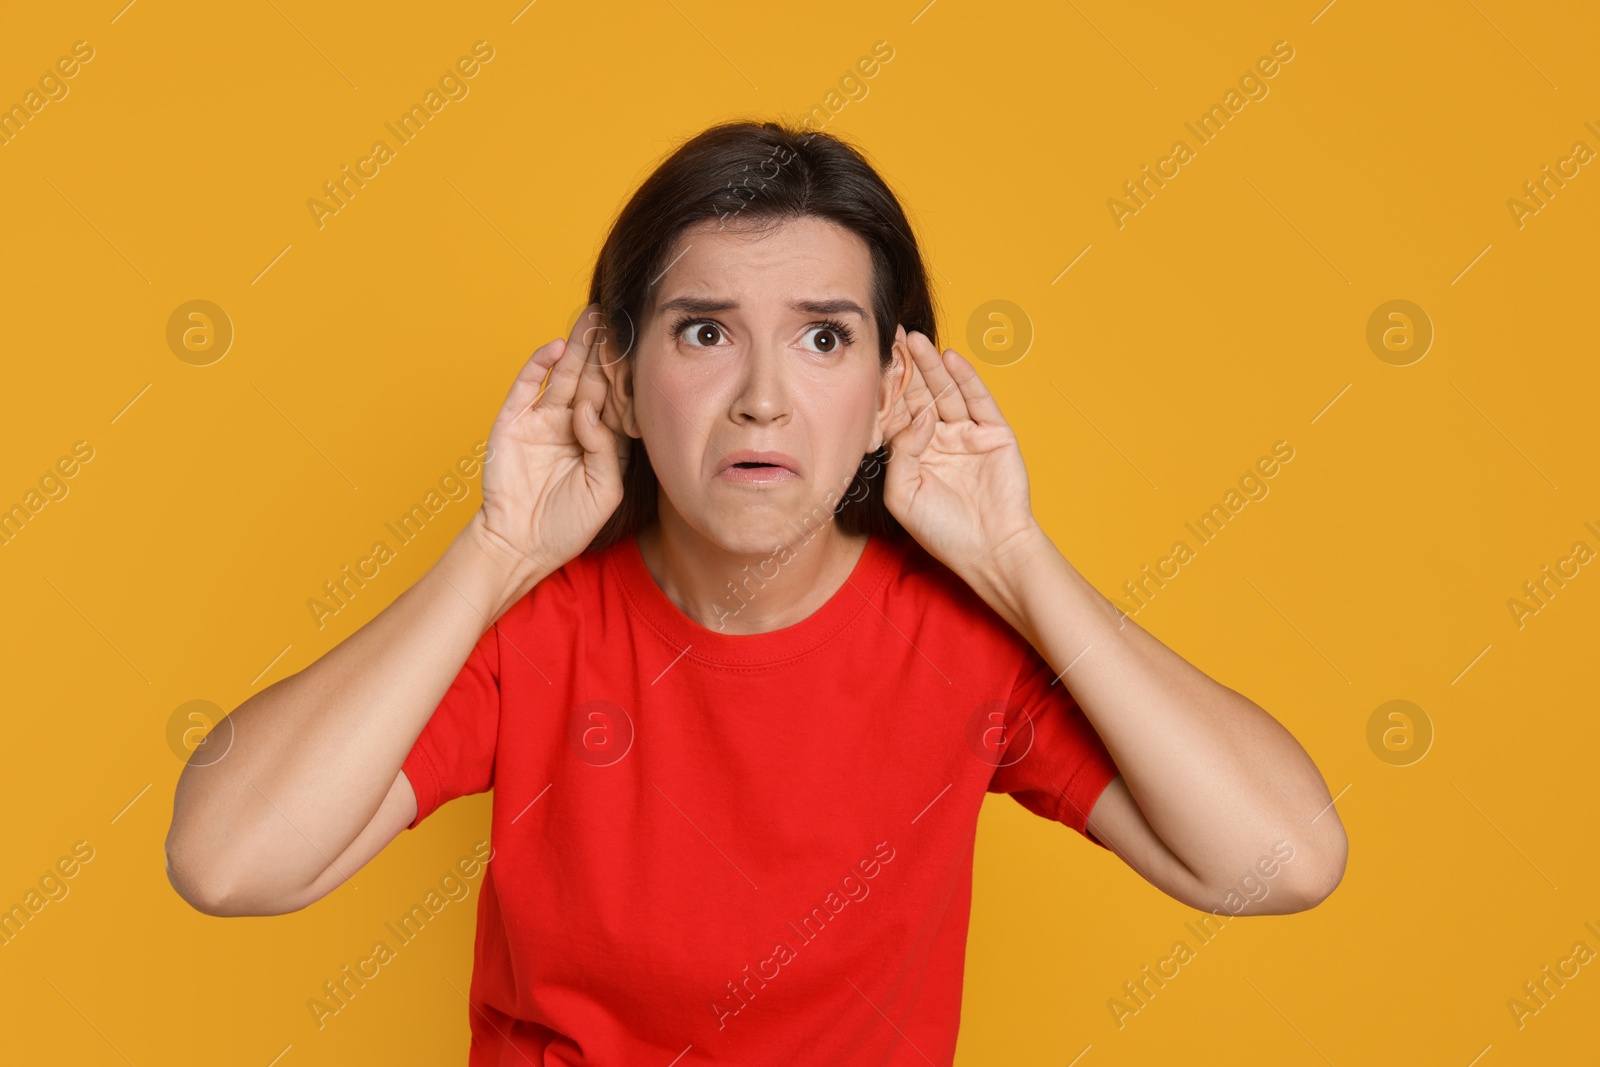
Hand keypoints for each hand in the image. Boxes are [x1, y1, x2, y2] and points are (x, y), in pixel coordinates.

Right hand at [475, 303, 630, 578]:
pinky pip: (527, 386)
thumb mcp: (604, 490)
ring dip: (577, 346)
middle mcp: (571, 425)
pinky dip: (539, 365)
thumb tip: (591, 411)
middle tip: (618, 317)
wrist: (520, 545)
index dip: (625, 377)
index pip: (615, 401)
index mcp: (599, 441)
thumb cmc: (566, 525)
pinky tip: (556, 347)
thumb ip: (607, 449)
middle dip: (604, 351)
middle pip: (591, 379)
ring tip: (593, 318)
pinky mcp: (513, 421)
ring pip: (563, 375)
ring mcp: (541, 421)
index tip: (641, 349)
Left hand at [883, 330, 1039, 583]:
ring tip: (914, 339)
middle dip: (905, 368)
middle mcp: (939, 439)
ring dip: (931, 365)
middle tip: (889, 336)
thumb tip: (919, 416)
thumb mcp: (903, 495)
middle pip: (920, 394)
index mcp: (914, 454)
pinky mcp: (994, 433)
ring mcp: (967, 434)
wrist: (989, 550)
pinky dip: (966, 378)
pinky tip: (950, 358)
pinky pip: (978, 399)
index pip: (898, 413)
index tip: (870, 363)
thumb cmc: (943, 531)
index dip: (886, 390)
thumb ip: (901, 452)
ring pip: (946, 392)